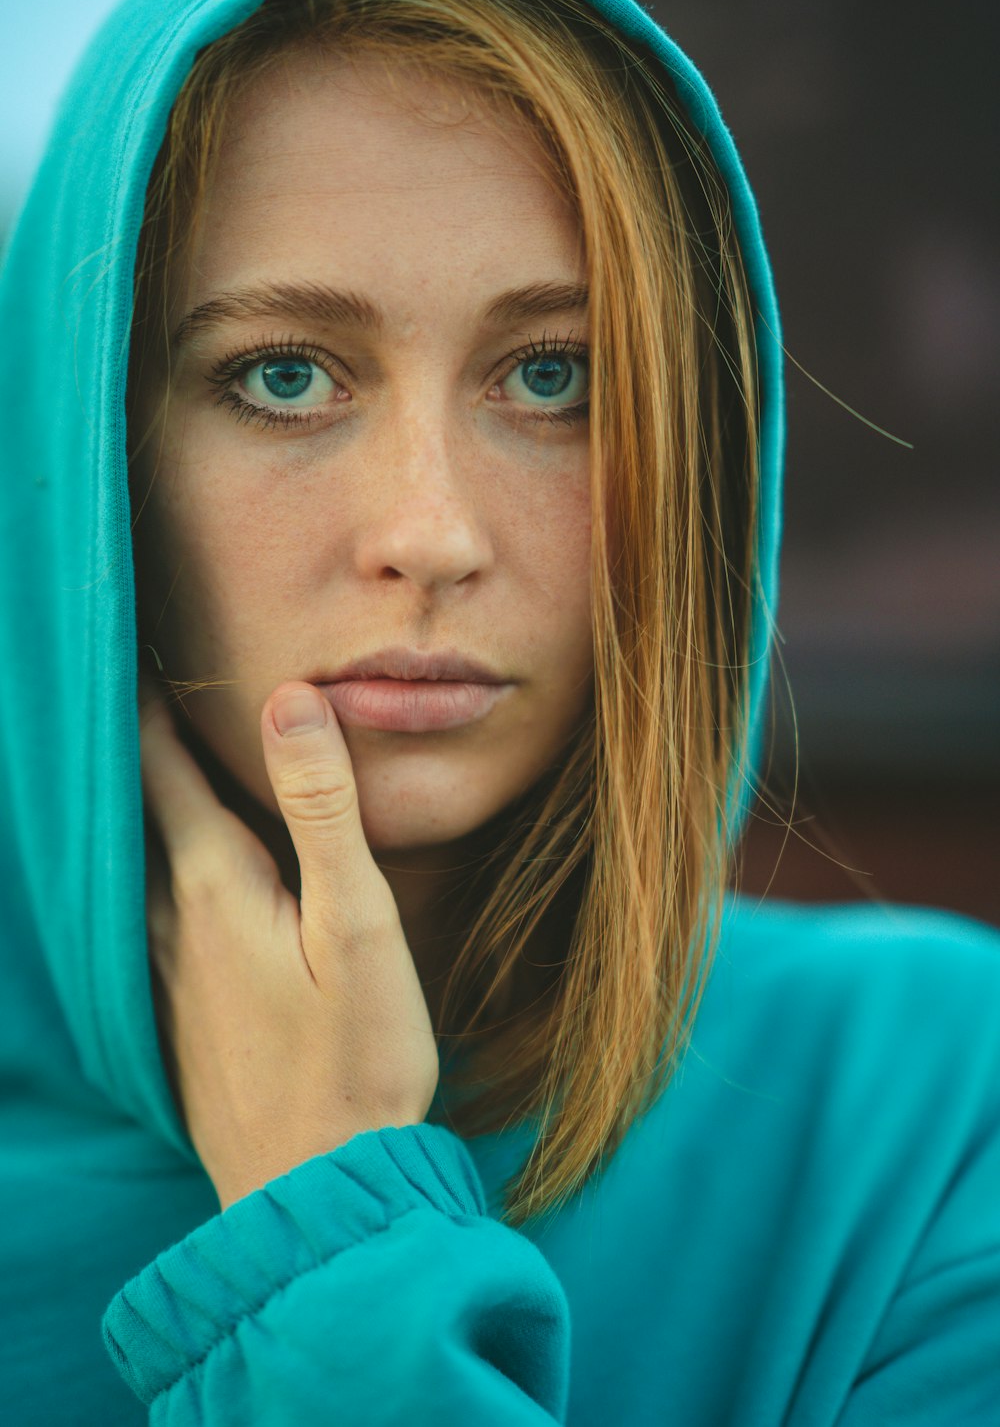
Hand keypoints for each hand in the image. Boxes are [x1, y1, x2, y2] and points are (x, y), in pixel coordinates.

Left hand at [140, 680, 439, 1208]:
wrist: (315, 1190)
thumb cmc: (355, 1056)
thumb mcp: (357, 923)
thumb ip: (324, 810)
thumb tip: (289, 699)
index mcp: (213, 886)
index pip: (160, 765)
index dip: (148, 699)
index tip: (136, 642)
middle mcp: (169, 923)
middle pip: (134, 810)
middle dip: (135, 742)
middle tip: (133, 681)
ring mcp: (164, 975)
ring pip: (133, 865)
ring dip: (136, 807)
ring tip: (143, 762)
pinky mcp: (176, 1015)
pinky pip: (144, 916)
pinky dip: (149, 869)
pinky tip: (165, 878)